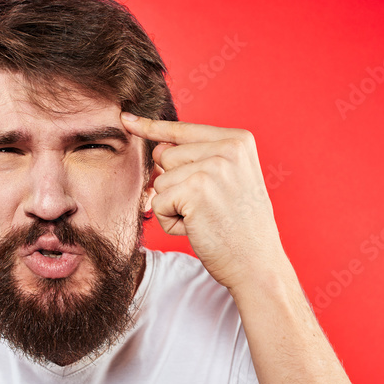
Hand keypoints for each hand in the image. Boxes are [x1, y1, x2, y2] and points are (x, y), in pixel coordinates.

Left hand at [120, 113, 285, 291]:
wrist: (258, 265)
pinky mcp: (195, 190)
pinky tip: (197, 229)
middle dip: (175, 186)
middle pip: (165, 156)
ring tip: (205, 220)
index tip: (126, 118)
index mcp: (238, 140)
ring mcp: (212, 167)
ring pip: (160, 181)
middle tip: (208, 208)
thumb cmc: (240, 228)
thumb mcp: (229, 182)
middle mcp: (228, 148)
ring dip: (173, 206)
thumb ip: (198, 160)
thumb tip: (157, 150)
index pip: (184, 129)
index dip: (151, 127)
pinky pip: (157, 202)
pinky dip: (169, 222)